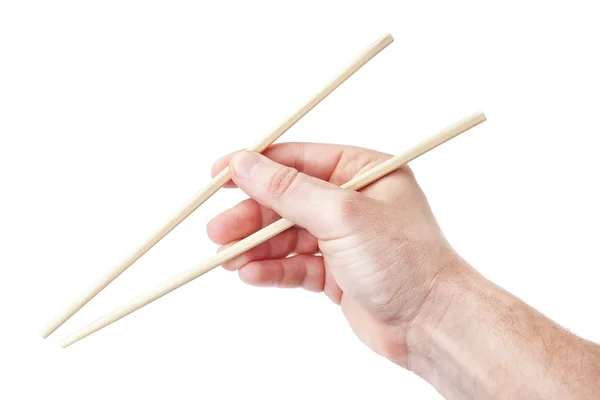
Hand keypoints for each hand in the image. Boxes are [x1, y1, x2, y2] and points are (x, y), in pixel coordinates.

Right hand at [207, 143, 465, 366]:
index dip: (256, 166)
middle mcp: (351, 202)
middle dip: (251, 216)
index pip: (298, 160)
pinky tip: (251, 274)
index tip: (219, 175)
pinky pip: (295, 265)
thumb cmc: (406, 261)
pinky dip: (273, 269)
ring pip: (287, 235)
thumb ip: (289, 190)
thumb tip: (246, 164)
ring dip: (256, 246)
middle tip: (218, 230)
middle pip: (286, 200)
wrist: (431, 323)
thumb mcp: (341, 214)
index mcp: (362, 172)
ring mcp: (342, 238)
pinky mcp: (336, 272)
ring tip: (228, 258)